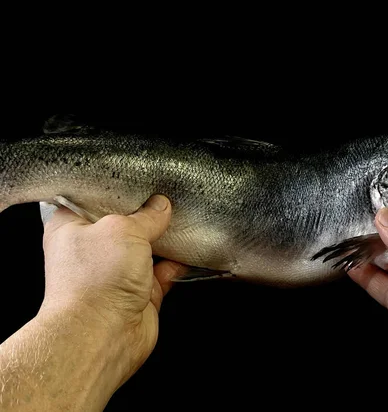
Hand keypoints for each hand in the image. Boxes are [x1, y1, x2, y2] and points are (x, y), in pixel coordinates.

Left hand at [40, 195, 185, 382]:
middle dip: (147, 213)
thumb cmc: (95, 280)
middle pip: (125, 223)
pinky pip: (163, 272)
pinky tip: (190, 250)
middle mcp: (92, 250)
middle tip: (168, 194)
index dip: (117, 187)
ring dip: (165, 238)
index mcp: (71, 227)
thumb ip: (146, 215)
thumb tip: (161, 206)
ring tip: (185, 218)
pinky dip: (177, 263)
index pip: (93, 198)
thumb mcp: (123, 229)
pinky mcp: (139, 293)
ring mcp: (116, 272)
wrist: (102, 335)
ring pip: (147, 247)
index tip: (141, 178)